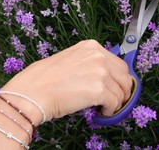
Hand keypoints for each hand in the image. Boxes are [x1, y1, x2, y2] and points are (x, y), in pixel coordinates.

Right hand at [1, 39, 132, 122]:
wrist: (33, 91)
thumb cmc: (45, 79)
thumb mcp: (71, 60)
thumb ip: (90, 64)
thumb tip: (106, 78)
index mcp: (91, 46)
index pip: (119, 64)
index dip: (119, 79)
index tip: (115, 88)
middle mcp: (98, 55)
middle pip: (125, 77)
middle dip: (122, 91)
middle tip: (113, 101)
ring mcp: (100, 71)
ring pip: (121, 92)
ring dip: (115, 103)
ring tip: (101, 108)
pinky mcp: (99, 89)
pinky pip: (115, 104)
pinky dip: (110, 111)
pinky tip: (99, 112)